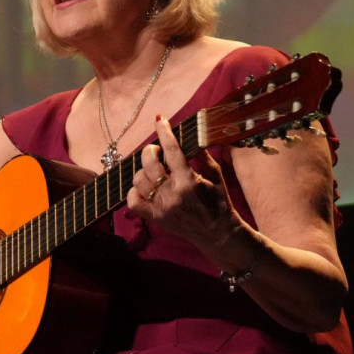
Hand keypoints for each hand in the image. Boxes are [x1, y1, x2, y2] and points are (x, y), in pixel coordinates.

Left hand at [125, 116, 240, 246]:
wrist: (218, 234)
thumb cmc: (220, 203)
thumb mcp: (215, 176)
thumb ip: (202, 156)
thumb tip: (191, 136)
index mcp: (188, 181)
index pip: (172, 150)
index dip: (164, 132)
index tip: (159, 119)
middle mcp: (172, 194)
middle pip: (149, 163)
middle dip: (151, 150)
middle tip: (157, 150)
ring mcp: (161, 207)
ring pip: (139, 180)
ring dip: (143, 170)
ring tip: (153, 169)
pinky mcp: (155, 218)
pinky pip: (133, 201)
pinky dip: (134, 190)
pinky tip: (144, 186)